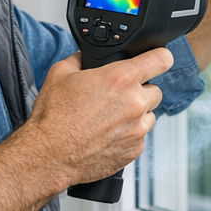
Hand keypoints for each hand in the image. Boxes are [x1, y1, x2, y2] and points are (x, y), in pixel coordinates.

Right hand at [0, 45, 172, 210]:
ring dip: (136, 114)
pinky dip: (129, 135)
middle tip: (118, 97)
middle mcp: (134, 103)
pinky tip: (108, 135)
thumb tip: (87, 55)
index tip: (157, 60)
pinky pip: (140, 137)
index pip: (161, 59)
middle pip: (156, 90)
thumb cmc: (53, 117)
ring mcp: (137, 129)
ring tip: (111, 119)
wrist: (48, 155)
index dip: (159, 57)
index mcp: (120, 79)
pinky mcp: (135, 150)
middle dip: (140, 91)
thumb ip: (80, 59)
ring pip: (150, 115)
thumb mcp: (60, 73)